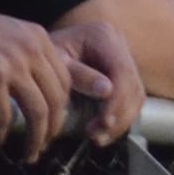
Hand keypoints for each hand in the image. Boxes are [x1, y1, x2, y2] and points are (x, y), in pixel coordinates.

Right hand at [0, 2, 73, 160]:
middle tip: (41, 147)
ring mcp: (13, 64)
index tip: (53, 124)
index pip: (65, 79)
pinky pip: (3, 117)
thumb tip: (38, 88)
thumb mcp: (9, 32)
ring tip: (27, 154)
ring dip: (34, 139)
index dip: (61, 107)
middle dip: (52, 129)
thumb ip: (27, 53)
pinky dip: (0, 136)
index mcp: (40, 37)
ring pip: (37, 112)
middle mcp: (32, 49)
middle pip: (56, 99)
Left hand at [50, 20, 144, 145]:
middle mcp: (119, 44)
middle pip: (133, 85)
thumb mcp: (56, 61)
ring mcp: (122, 58)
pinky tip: (104, 130)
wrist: (37, 48)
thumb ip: (79, 75)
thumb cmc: (41, 54)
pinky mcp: (120, 73)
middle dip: (118, 115)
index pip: (122, 71)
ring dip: (121, 120)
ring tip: (98, 138)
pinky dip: (121, 117)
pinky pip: (130, 98)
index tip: (103, 123)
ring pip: (136, 94)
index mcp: (104, 36)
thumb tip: (107, 91)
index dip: (116, 100)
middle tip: (97, 136)